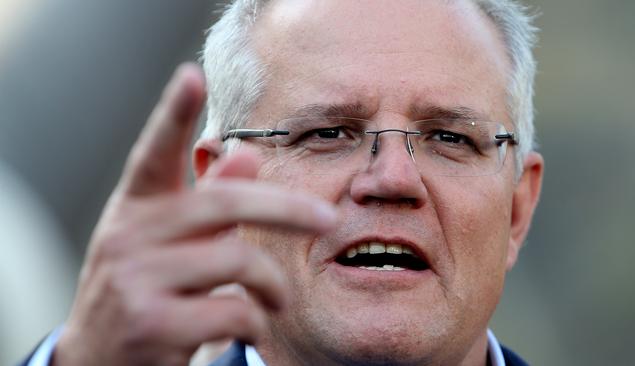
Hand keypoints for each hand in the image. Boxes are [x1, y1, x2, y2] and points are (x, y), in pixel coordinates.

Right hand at [53, 63, 336, 365]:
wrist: (99, 362)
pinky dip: (257, 321)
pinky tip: (251, 327)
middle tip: (328, 219)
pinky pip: (234, 310)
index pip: (154, 153)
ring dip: (274, 284)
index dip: (172, 115)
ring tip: (279, 299)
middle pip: (224, 201)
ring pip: (237, 258)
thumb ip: (210, 201)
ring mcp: (135, 279)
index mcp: (136, 209)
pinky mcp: (150, 323)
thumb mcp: (169, 244)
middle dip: (287, 207)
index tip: (189, 75)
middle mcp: (129, 234)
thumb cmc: (145, 292)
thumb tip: (249, 155)